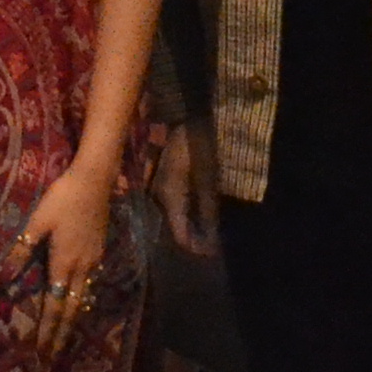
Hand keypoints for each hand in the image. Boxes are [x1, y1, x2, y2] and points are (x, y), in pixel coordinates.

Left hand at [9, 163, 119, 355]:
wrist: (95, 180)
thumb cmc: (62, 198)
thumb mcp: (36, 222)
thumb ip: (21, 251)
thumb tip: (4, 279)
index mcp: (63, 263)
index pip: (54, 305)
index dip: (48, 329)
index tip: (41, 350)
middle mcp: (81, 268)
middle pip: (72, 309)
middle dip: (62, 335)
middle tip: (52, 357)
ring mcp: (93, 261)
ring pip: (83, 300)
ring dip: (73, 322)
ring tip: (64, 340)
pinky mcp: (99, 253)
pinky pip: (89, 286)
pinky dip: (81, 303)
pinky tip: (77, 306)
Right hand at [150, 120, 220, 257]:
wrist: (183, 117)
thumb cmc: (198, 147)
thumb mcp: (208, 179)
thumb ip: (208, 210)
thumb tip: (211, 238)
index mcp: (169, 198)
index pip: (179, 235)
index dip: (196, 247)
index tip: (213, 254)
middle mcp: (158, 197)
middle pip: (174, 228)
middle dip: (193, 238)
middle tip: (213, 244)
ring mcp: (158, 189)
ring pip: (173, 217)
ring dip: (190, 226)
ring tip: (208, 233)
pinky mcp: (162, 182)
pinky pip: (173, 205)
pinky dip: (186, 213)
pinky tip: (199, 215)